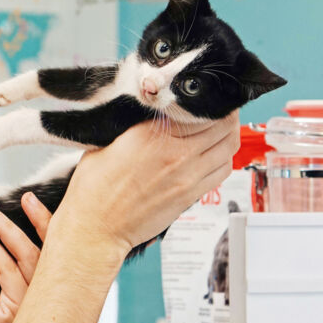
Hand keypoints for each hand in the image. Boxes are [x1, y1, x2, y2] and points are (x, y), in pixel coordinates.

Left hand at [0, 192, 51, 322]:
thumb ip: (3, 253)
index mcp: (39, 284)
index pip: (52, 249)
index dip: (46, 222)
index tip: (31, 199)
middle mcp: (41, 295)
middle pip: (50, 251)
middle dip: (38, 219)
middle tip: (24, 196)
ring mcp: (31, 303)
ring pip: (28, 257)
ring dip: (6, 228)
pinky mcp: (15, 310)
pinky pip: (8, 271)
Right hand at [56, 110, 240, 251]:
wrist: (96, 227)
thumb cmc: (94, 188)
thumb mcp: (106, 141)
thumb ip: (135, 123)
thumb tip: (152, 110)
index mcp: (151, 134)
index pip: (199, 107)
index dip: (207, 98)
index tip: (204, 95)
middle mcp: (175, 153)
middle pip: (223, 125)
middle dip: (225, 112)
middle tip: (219, 108)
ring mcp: (187, 177)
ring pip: (229, 147)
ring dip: (228, 134)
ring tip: (220, 128)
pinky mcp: (190, 196)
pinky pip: (223, 171)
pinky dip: (224, 158)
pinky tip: (214, 153)